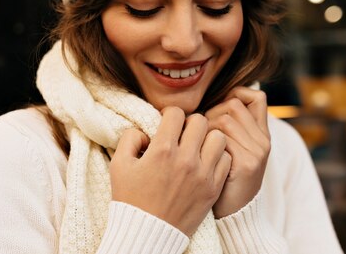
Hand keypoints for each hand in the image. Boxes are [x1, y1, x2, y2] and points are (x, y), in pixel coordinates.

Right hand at [110, 106, 231, 235]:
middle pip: (200, 120)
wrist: (147, 234)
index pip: (176, 112)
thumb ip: (130, 138)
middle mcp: (185, 159)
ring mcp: (203, 174)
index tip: (167, 125)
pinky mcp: (213, 189)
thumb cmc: (131, 199)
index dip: (169, 115)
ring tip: (197, 147)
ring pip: (218, 137)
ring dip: (207, 138)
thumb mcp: (119, 165)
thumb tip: (145, 131)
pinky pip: (226, 160)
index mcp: (162, 150)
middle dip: (189, 124)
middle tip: (183, 135)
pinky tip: (205, 163)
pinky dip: (218, 157)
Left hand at [204, 87, 270, 217]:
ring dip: (206, 130)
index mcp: (261, 134)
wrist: (233, 216)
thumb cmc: (224, 178)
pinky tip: (206, 160)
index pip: (255, 96)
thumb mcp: (234, 150)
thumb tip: (217, 97)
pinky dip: (207, 146)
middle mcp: (263, 141)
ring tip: (202, 147)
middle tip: (203, 134)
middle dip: (212, 113)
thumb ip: (231, 126)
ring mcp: (257, 152)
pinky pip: (221, 139)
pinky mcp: (247, 164)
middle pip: (233, 104)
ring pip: (224, 119)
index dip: (235, 94)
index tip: (218, 109)